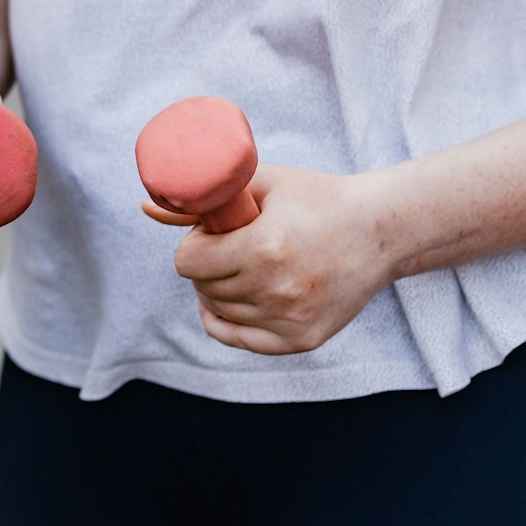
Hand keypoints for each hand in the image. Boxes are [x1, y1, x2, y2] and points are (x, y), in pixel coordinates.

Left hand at [170, 164, 397, 354]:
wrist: (378, 230)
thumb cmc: (315, 198)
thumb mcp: (260, 184)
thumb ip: (202, 198)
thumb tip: (147, 209)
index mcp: (264, 247)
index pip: (187, 261)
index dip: (194, 244)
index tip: (212, 234)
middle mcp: (277, 289)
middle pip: (201, 286)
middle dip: (207, 265)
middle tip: (231, 247)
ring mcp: (291, 319)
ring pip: (218, 311)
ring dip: (219, 289)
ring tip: (244, 265)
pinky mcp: (302, 340)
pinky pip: (238, 338)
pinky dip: (227, 320)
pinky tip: (234, 298)